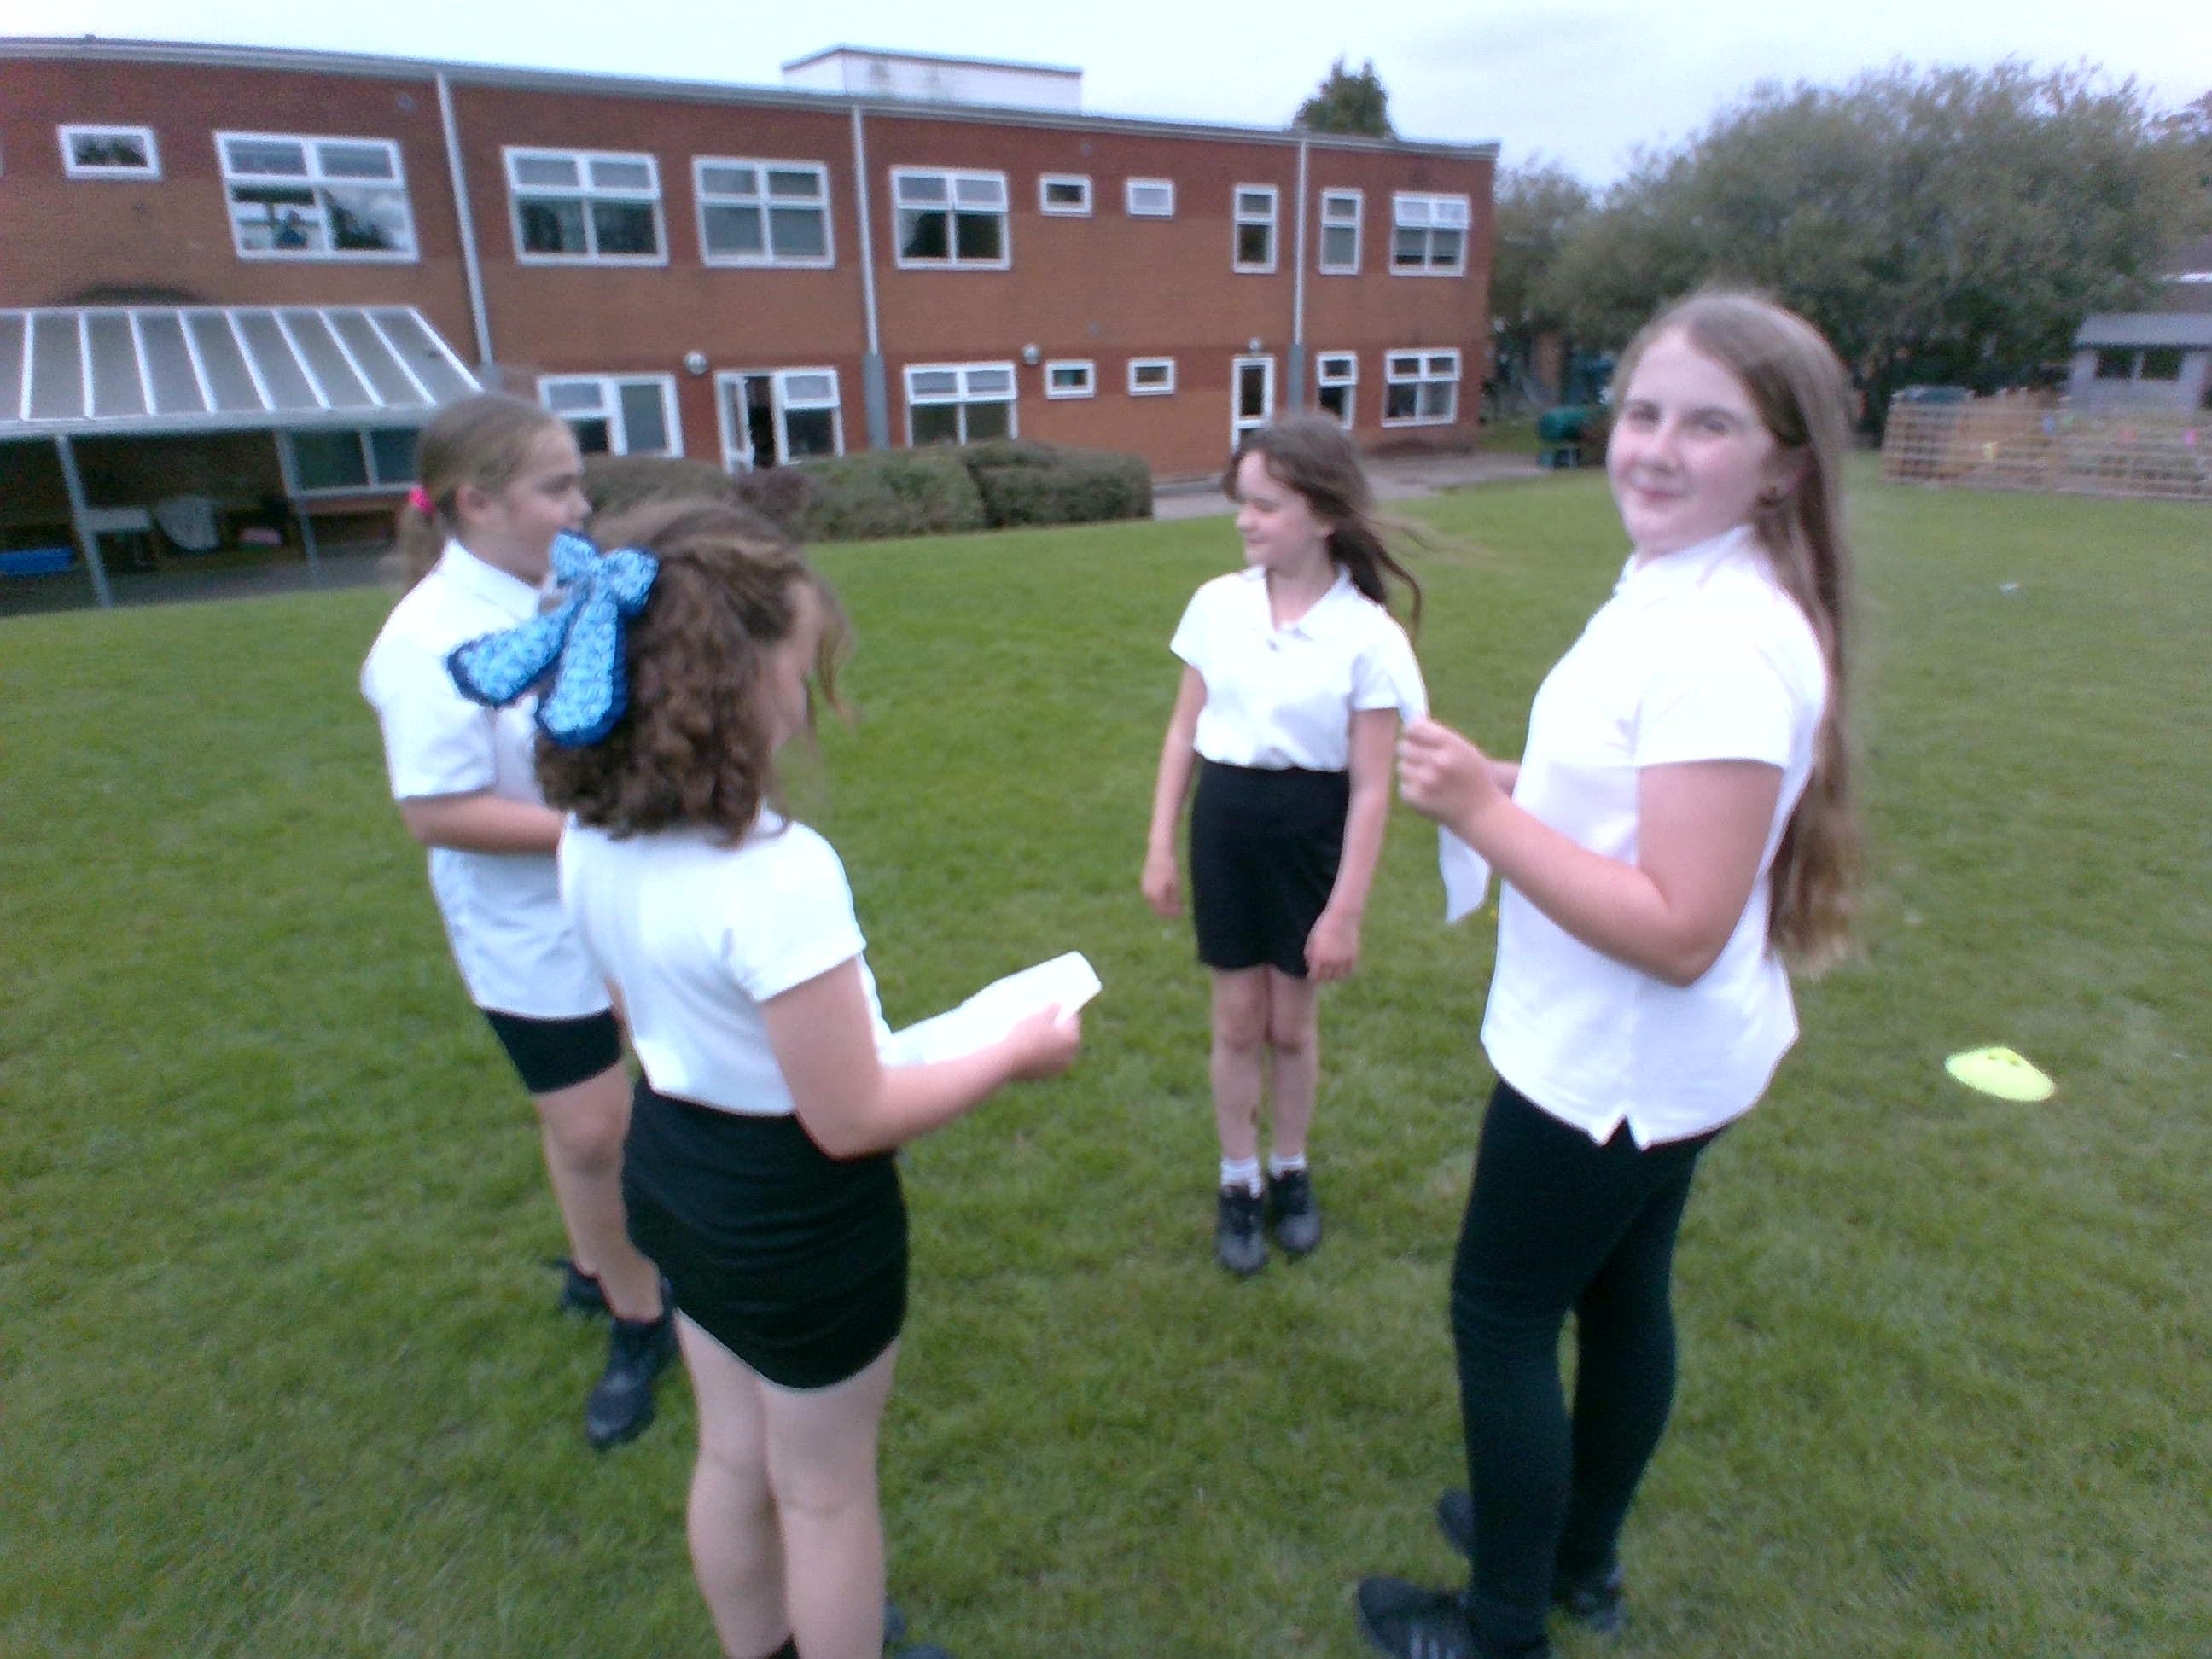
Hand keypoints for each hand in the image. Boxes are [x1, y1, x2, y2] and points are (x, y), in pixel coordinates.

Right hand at [1004, 1004, 1081, 1080]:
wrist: (1009, 1060)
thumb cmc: (1026, 1035)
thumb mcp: (1039, 1017)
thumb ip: (1052, 1010)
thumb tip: (1058, 1006)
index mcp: (1072, 1038)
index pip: (1073, 1020)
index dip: (1066, 1010)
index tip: (1059, 1005)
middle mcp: (1070, 1054)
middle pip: (1067, 1036)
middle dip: (1060, 1027)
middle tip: (1049, 1017)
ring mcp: (1059, 1067)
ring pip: (1059, 1049)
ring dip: (1053, 1042)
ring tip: (1040, 1031)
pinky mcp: (1047, 1075)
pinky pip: (1049, 1060)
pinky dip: (1045, 1053)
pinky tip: (1034, 1045)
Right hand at [1140, 847, 1181, 917]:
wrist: (1160, 853)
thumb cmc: (1170, 868)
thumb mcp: (1176, 886)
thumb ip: (1175, 901)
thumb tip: (1177, 914)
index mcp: (1155, 896)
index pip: (1164, 911)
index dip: (1173, 914)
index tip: (1181, 914)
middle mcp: (1147, 895)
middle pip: (1158, 909)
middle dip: (1168, 911)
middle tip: (1179, 910)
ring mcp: (1144, 889)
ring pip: (1154, 903)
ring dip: (1163, 905)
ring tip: (1175, 902)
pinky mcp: (1144, 884)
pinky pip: (1152, 896)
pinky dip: (1159, 898)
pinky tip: (1167, 894)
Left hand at [1304, 905, 1360, 981]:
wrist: (1342, 916)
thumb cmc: (1324, 927)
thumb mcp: (1312, 939)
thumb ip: (1309, 954)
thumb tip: (1310, 967)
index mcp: (1319, 957)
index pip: (1315, 975)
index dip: (1313, 975)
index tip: (1313, 973)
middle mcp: (1331, 961)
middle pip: (1326, 977)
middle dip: (1323, 976)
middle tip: (1322, 972)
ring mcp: (1343, 960)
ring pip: (1338, 976)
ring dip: (1334, 975)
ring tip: (1331, 971)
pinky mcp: (1353, 956)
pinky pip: (1349, 970)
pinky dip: (1344, 971)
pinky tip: (1341, 967)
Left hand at [1398, 718, 1504, 832]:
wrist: (1480, 811)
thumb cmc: (1471, 775)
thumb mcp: (1464, 749)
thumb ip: (1438, 734)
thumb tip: (1413, 718)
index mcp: (1451, 745)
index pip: (1414, 728)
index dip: (1411, 731)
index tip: (1414, 736)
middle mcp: (1438, 762)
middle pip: (1403, 747)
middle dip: (1410, 751)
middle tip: (1423, 759)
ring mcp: (1426, 782)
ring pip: (1402, 767)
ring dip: (1412, 771)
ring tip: (1430, 778)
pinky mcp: (1418, 799)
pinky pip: (1404, 786)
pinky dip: (1413, 789)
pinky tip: (1430, 793)